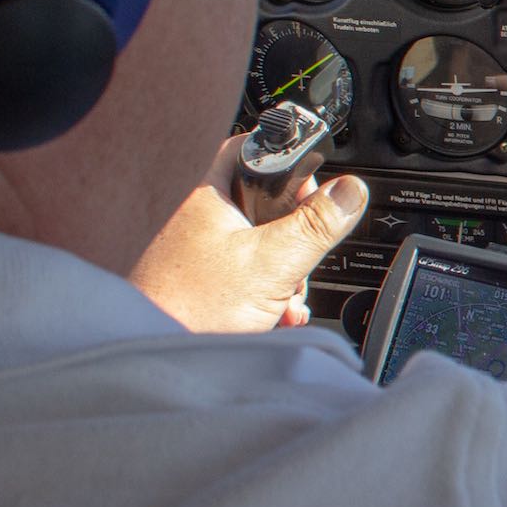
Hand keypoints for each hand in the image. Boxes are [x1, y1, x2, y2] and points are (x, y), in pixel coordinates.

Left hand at [131, 133, 368, 332]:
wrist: (154, 356)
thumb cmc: (190, 309)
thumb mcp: (272, 262)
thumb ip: (315, 225)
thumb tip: (351, 191)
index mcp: (213, 197)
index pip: (253, 150)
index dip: (289, 163)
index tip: (314, 192)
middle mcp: (204, 220)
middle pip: (266, 204)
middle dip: (296, 234)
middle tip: (302, 255)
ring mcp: (202, 253)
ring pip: (261, 246)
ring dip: (285, 272)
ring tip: (285, 297)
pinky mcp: (203, 283)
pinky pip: (248, 277)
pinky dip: (268, 294)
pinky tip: (275, 315)